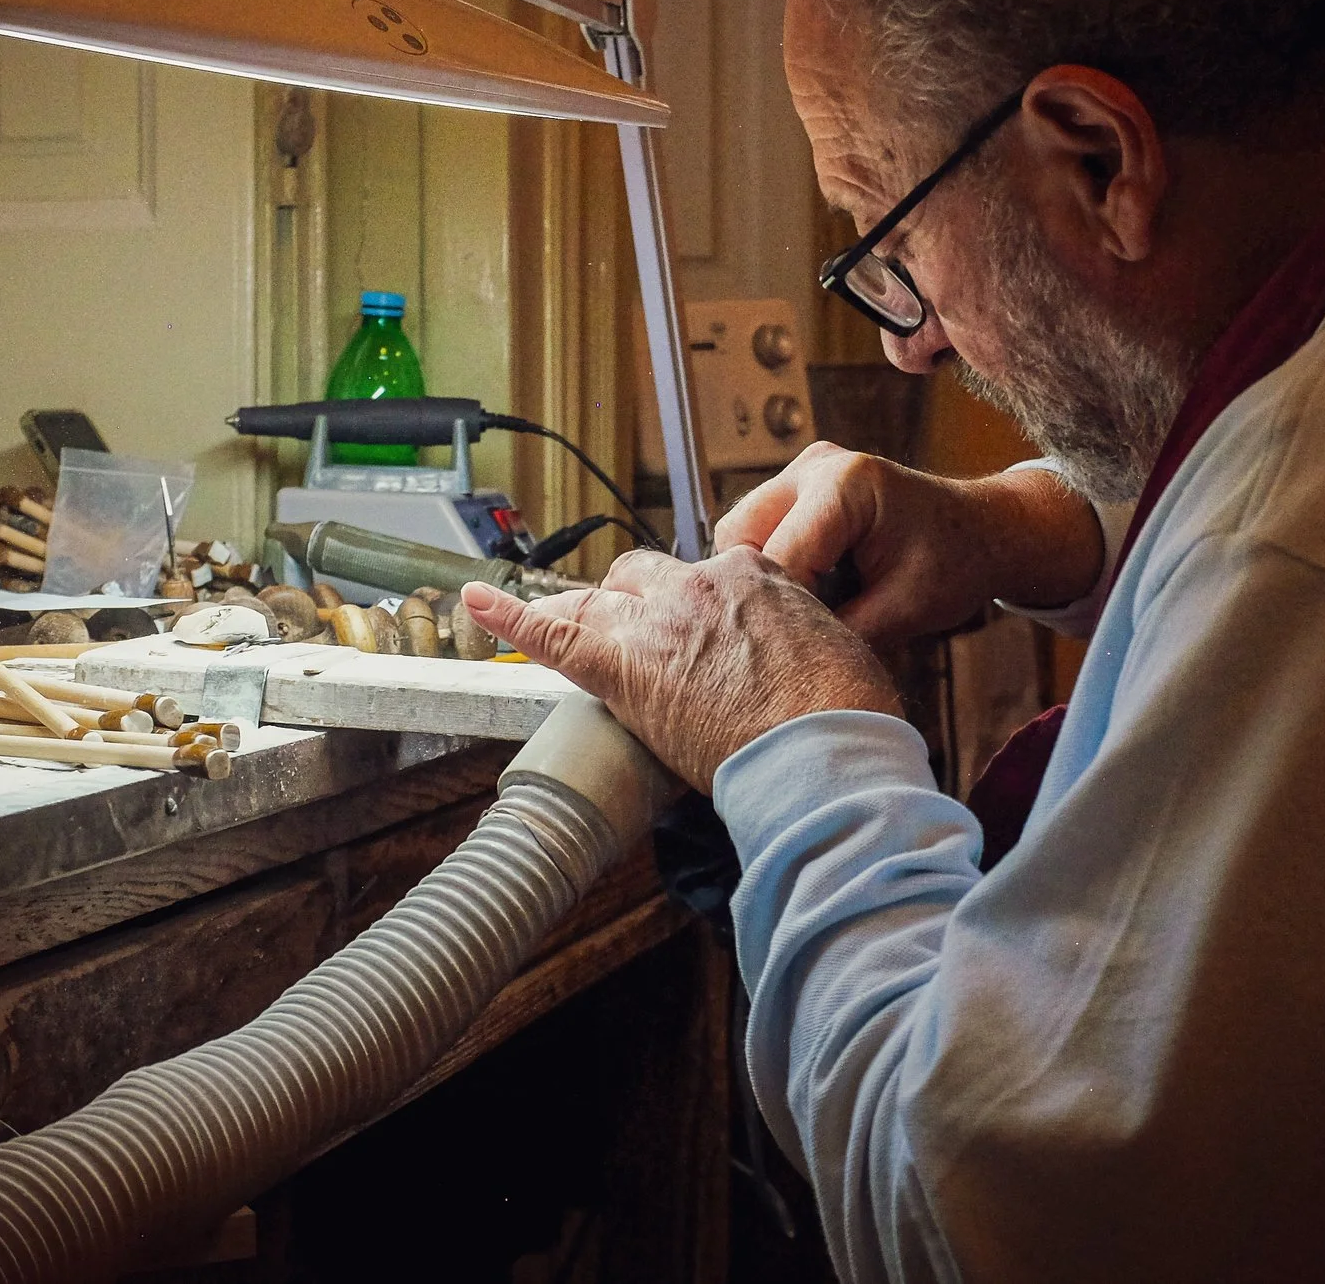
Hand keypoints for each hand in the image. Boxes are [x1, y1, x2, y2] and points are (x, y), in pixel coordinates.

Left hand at [460, 547, 903, 791]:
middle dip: (637, 601)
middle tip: (636, 634)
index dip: (701, 606)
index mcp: (757, 574)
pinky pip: (552, 633)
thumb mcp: (842, 652)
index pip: (712, 575)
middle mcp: (701, 585)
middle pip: (647, 577)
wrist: (825, 750)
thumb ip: (808, 643)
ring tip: (552, 616)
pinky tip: (477, 600)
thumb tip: (809, 662)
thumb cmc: (847, 714)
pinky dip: (509, 616)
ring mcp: (657, 623)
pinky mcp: (622, 667)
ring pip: (601, 601)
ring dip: (581, 611)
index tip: (705, 630)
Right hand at [714, 442, 1105, 644]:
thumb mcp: (904, 611)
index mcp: (846, 485)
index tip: (779, 657)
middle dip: (752, 591)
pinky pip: (757, 531)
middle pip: (739, 536)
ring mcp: (804, 471)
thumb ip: (841, 634)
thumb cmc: (955, 564)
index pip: (776, 556)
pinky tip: (799, 597)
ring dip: (756, 579)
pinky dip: (767, 567)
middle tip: (783, 637)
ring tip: (795, 616)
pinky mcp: (798, 487)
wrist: (981, 530)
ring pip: (739, 534)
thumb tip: (782, 665)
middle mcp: (815, 466)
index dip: (773, 612)